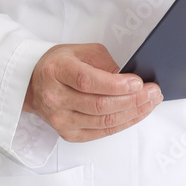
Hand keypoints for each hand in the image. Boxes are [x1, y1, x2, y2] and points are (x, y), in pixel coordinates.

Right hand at [23, 42, 162, 141]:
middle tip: (154, 91)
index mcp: (57, 71)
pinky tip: (137, 114)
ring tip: (151, 102)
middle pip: (99, 105)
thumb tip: (130, 80)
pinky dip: (123, 123)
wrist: (32, 84)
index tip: (139, 82)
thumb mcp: (81, 52)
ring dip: (133, 113)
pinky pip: (101, 132)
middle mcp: (55, 98)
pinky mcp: (68, 134)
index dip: (116, 84)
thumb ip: (105, 64)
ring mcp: (60, 119)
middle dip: (133, 100)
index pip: (88, 81)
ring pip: (103, 122)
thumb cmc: (59, 64)